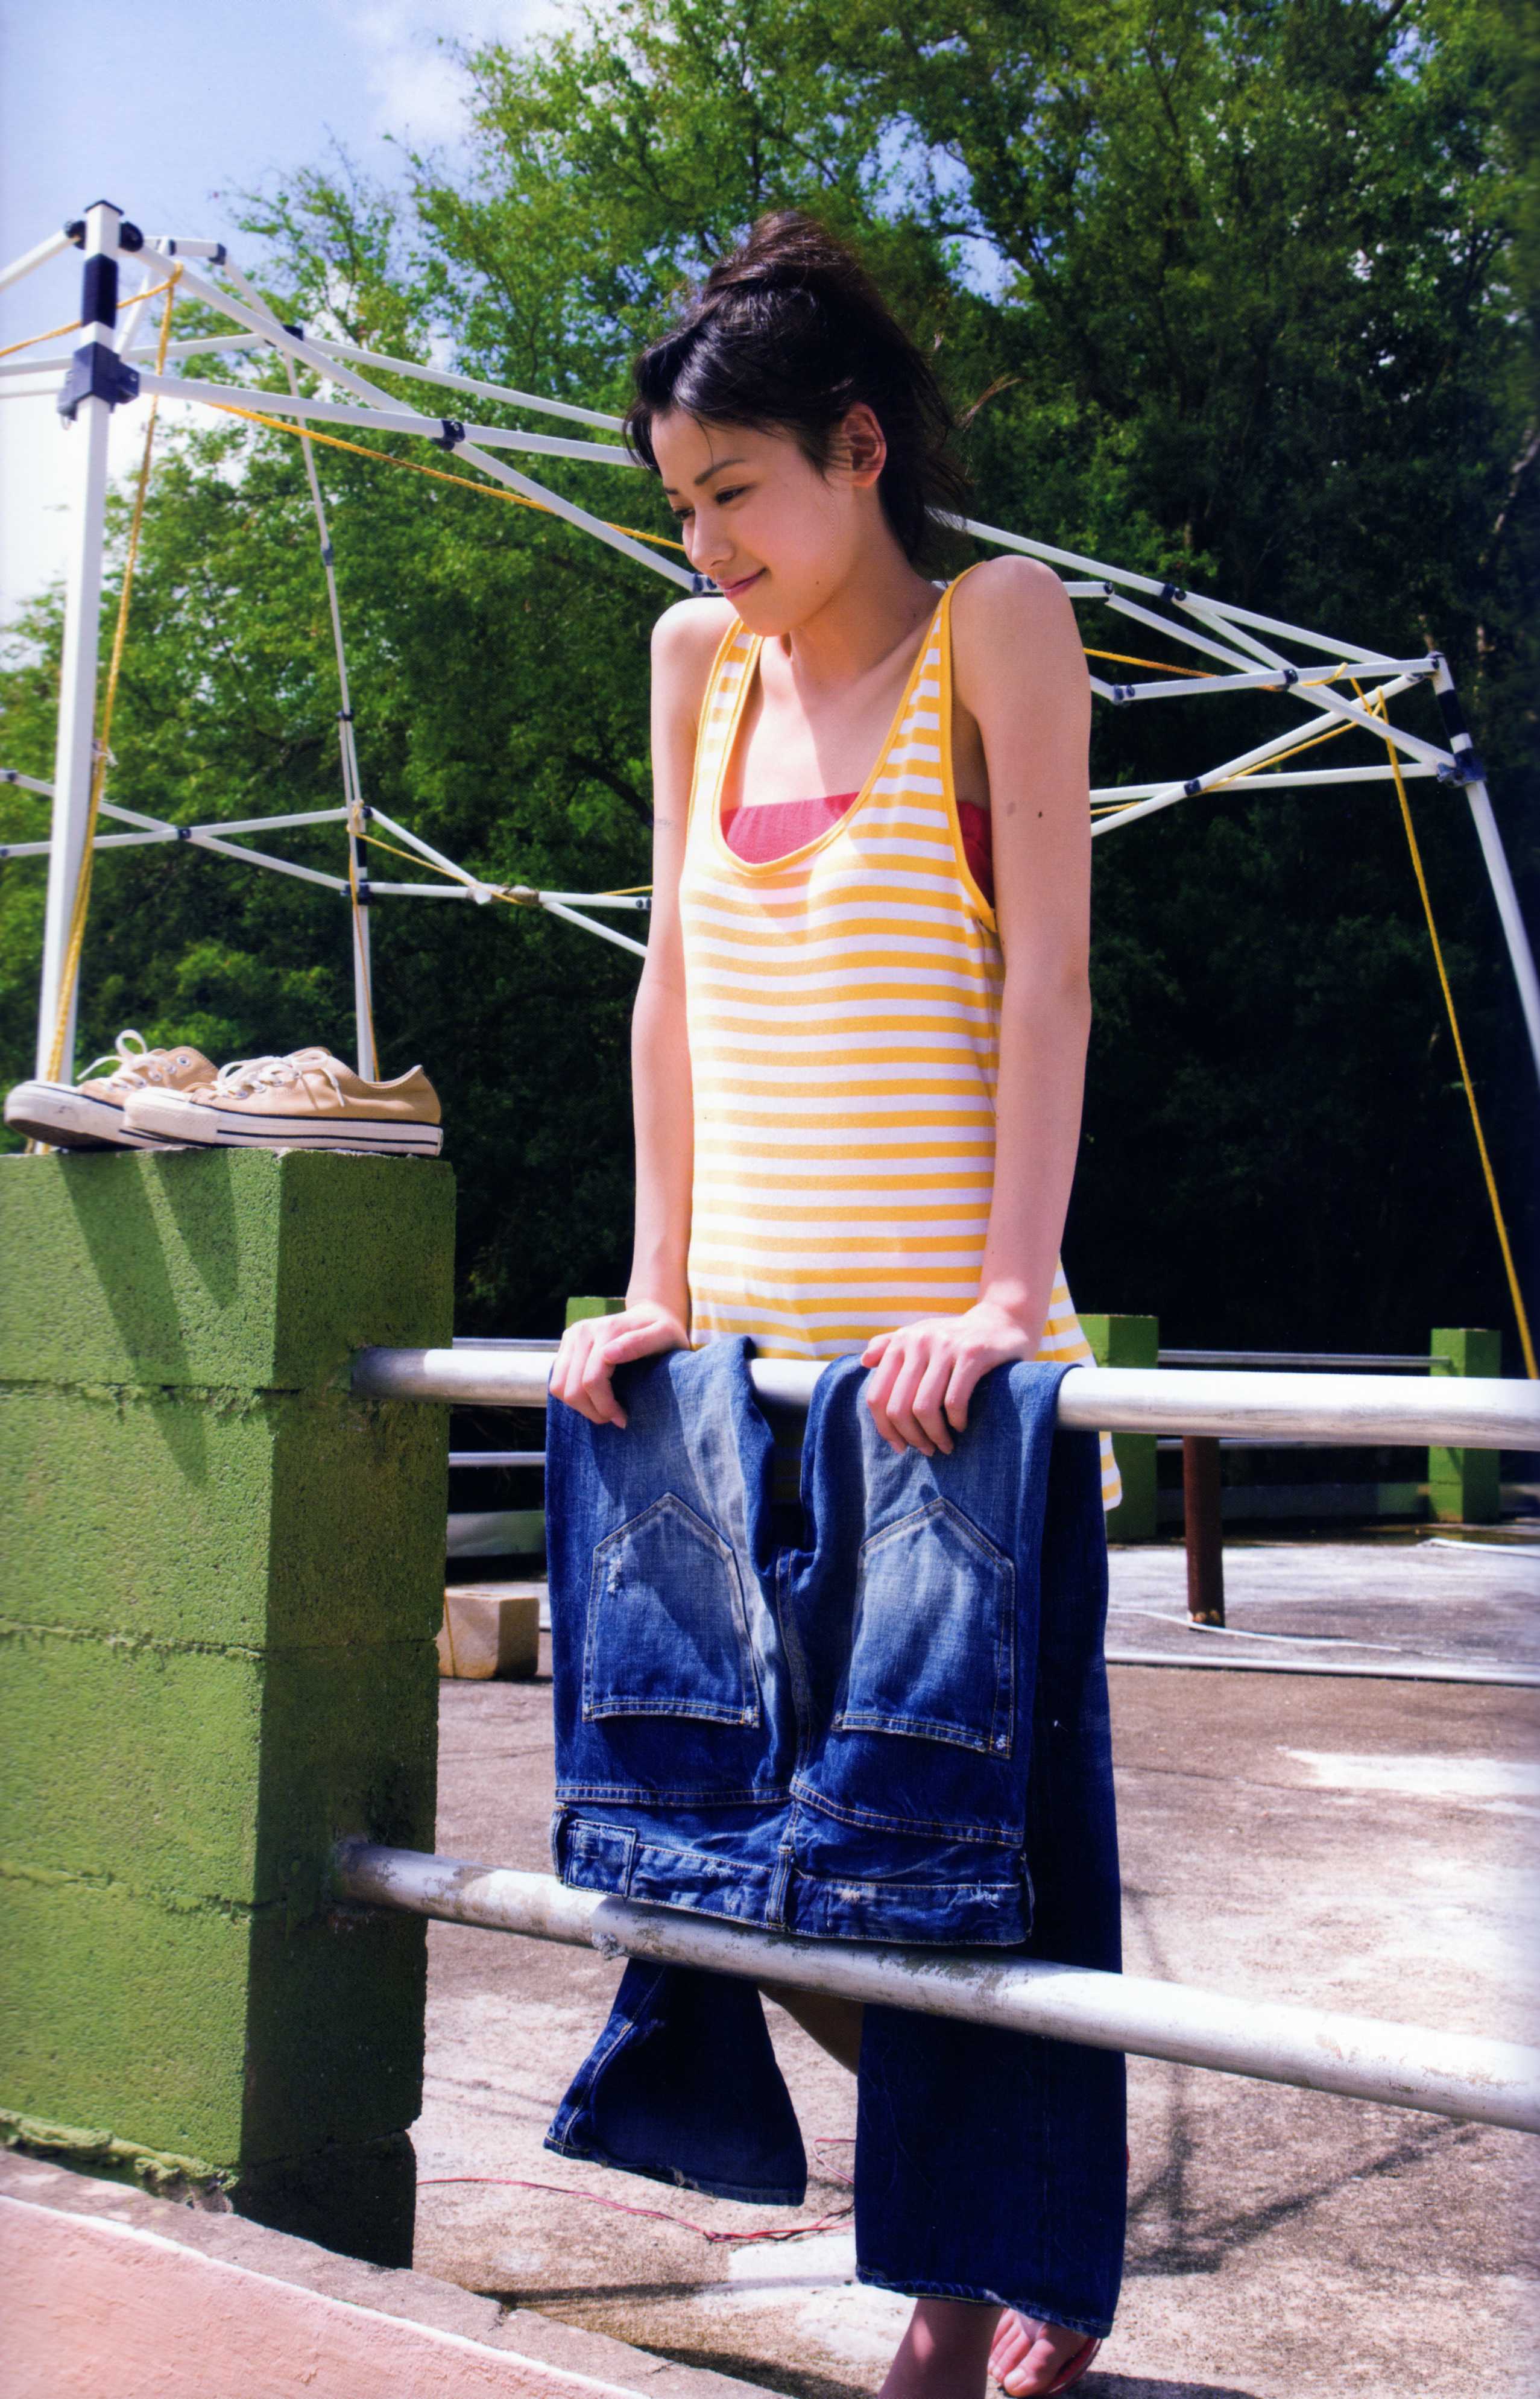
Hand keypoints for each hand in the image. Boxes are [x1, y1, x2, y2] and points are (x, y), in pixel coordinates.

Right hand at [549, 1301, 689, 1428]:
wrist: (651, 1313)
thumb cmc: (665, 1331)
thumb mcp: (666, 1336)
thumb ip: (641, 1343)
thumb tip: (608, 1355)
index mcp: (607, 1329)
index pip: (592, 1381)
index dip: (605, 1406)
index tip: (623, 1419)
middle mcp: (583, 1330)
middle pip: (571, 1388)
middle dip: (592, 1411)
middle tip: (614, 1418)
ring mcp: (572, 1335)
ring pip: (558, 1386)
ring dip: (579, 1406)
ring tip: (603, 1409)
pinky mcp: (566, 1343)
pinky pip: (557, 1380)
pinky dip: (572, 1395)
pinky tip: (594, 1397)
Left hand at [860, 1300, 1036, 1456]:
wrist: (1004, 1319)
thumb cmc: (958, 1337)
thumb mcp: (922, 1335)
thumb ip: (890, 1345)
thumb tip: (864, 1362)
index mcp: (902, 1341)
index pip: (877, 1396)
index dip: (885, 1429)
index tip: (901, 1446)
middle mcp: (919, 1341)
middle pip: (898, 1408)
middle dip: (911, 1437)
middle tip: (927, 1450)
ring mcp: (945, 1346)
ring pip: (924, 1408)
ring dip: (934, 1436)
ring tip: (945, 1445)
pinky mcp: (973, 1354)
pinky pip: (953, 1401)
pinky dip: (955, 1422)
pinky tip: (961, 1426)